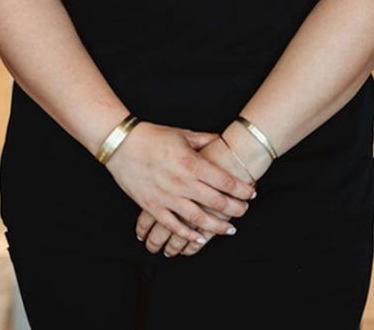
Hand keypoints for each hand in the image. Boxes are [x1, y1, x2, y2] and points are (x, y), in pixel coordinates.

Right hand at [105, 122, 255, 247]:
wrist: (121, 144)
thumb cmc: (152, 136)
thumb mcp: (182, 133)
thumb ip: (204, 139)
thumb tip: (221, 140)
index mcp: (191, 163)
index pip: (225, 181)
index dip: (241, 189)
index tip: (252, 192)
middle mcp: (182, 182)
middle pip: (217, 202)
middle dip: (235, 209)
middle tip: (244, 211)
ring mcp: (167, 197)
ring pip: (198, 219)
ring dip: (217, 226)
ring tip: (229, 229)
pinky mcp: (153, 206)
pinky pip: (173, 226)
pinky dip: (188, 235)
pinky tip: (199, 239)